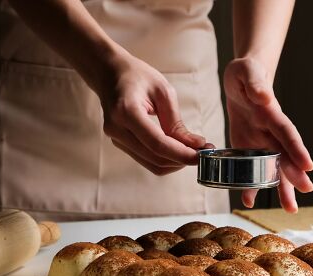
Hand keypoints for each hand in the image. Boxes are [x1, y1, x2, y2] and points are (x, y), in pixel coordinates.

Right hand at [92, 53, 207, 174]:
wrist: (109, 73)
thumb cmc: (137, 76)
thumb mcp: (162, 91)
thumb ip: (177, 122)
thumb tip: (196, 145)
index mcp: (126, 111)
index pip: (157, 143)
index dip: (181, 153)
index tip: (202, 154)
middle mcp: (117, 129)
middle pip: (155, 158)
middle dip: (182, 159)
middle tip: (203, 152)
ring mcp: (116, 139)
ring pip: (152, 164)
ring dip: (175, 162)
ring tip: (193, 151)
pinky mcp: (120, 143)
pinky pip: (146, 159)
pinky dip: (165, 159)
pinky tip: (178, 149)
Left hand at [224, 57, 312, 211]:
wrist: (242, 80)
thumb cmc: (245, 74)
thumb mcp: (245, 72)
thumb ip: (254, 82)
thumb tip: (264, 96)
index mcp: (271, 113)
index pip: (286, 133)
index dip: (296, 149)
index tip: (308, 166)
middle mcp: (271, 131)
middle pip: (285, 156)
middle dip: (294, 174)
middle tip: (305, 192)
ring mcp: (262, 141)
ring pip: (274, 168)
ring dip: (281, 188)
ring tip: (290, 209)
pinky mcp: (250, 148)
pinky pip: (252, 169)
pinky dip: (250, 185)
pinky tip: (249, 201)